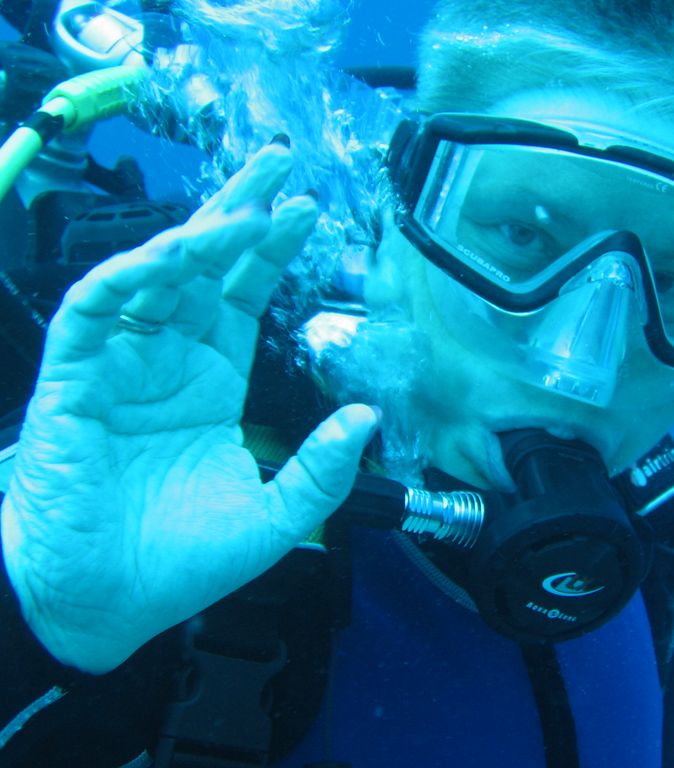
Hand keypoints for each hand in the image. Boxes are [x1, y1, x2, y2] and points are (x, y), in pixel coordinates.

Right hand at [0, 142, 377, 672]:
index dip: (272, 251)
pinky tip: (179, 251)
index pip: (243, 295)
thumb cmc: (178, 561)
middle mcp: (167, 360)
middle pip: (203, 265)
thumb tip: (367, 417)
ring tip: (250, 203)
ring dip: (198, 232)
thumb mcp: (274, 517)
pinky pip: (98, 308)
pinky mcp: (74, 379)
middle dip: (240, 208)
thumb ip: (321, 470)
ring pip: (154, 273)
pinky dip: (135, 274)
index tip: (309, 210)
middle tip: (280, 160)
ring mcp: (120, 364)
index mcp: (211, 381)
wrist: (104, 604)